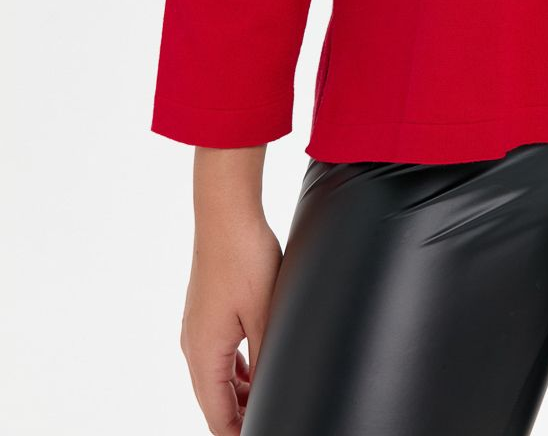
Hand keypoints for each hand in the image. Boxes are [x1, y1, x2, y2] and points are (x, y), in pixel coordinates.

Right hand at [179, 212, 282, 433]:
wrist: (226, 214)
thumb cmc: (245, 258)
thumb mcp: (264, 315)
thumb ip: (266, 359)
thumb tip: (271, 389)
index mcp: (204, 355)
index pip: (217, 416)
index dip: (239, 432)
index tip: (264, 430)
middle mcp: (193, 346)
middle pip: (213, 401)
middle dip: (240, 416)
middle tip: (273, 415)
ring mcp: (196, 328)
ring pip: (215, 378)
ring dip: (238, 393)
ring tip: (268, 397)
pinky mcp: (204, 313)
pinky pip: (217, 354)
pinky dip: (235, 370)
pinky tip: (256, 366)